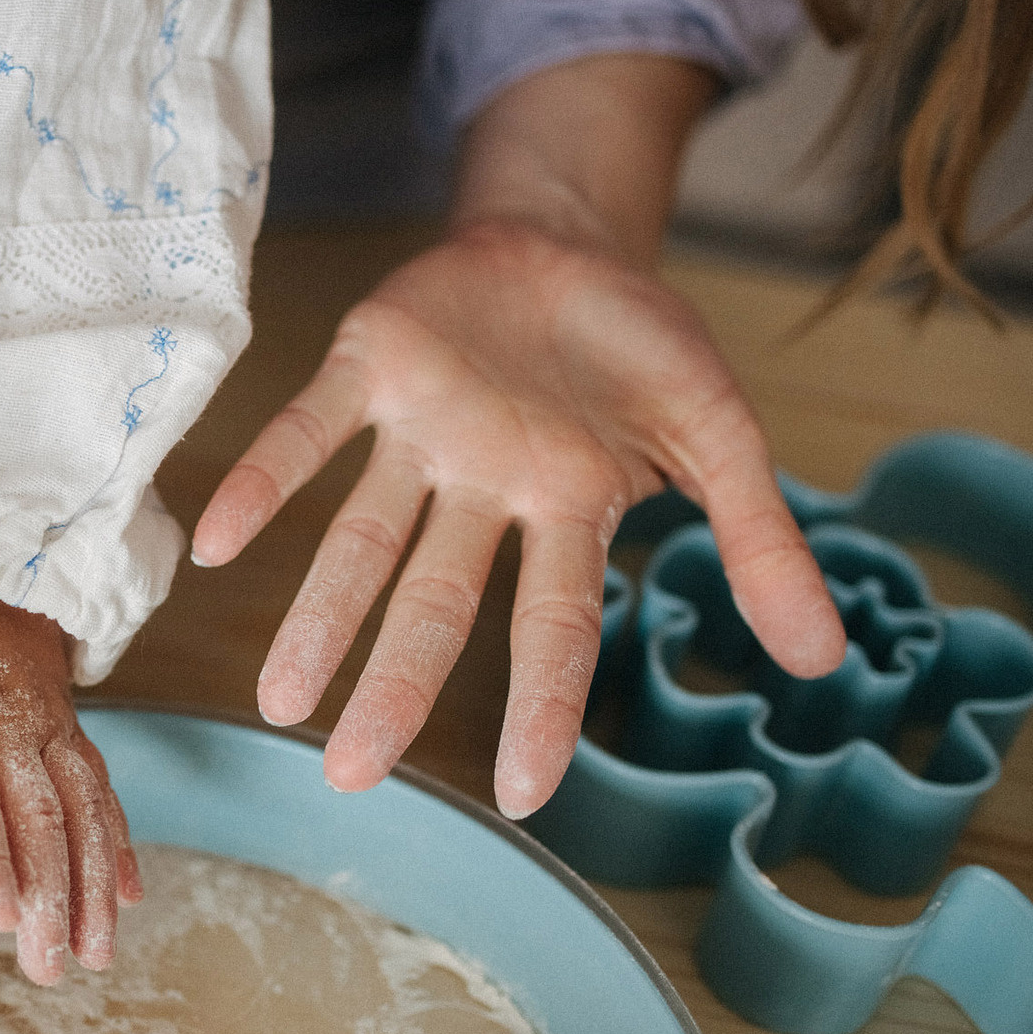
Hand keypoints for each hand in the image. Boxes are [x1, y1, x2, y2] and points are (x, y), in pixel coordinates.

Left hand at [0, 582, 139, 984]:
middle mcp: (6, 721)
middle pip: (36, 815)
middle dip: (48, 897)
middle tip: (49, 968)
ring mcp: (46, 726)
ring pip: (81, 811)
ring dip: (91, 886)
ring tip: (96, 955)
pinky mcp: (70, 727)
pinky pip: (102, 788)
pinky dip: (117, 843)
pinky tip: (128, 898)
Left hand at [192, 218, 846, 816]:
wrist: (567, 238)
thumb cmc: (637, 346)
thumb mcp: (719, 430)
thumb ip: (759, 537)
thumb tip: (821, 657)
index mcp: (566, 508)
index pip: (555, 625)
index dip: (540, 703)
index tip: (525, 796)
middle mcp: (482, 488)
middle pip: (436, 601)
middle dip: (395, 686)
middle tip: (346, 774)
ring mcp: (420, 431)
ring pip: (361, 536)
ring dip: (317, 613)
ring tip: (276, 698)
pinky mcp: (367, 365)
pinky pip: (307, 429)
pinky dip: (264, 481)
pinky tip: (213, 540)